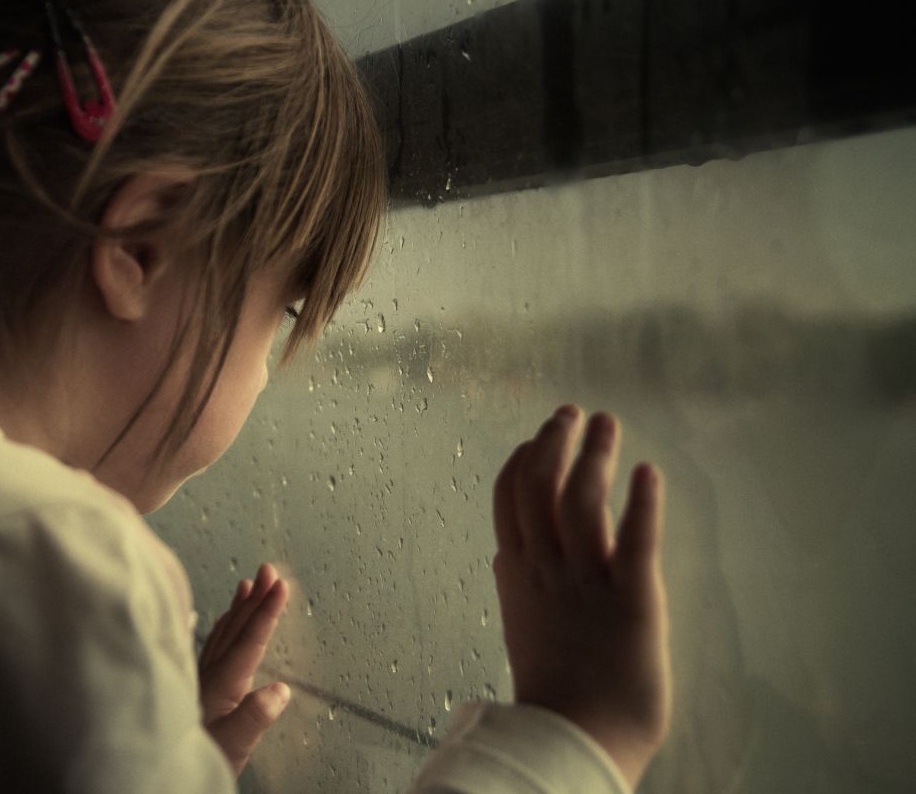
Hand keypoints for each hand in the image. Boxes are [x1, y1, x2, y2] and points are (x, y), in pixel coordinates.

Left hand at [199, 562, 290, 775]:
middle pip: (234, 629)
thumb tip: (279, 690)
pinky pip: (208, 647)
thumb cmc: (193, 766)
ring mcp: (198, 681)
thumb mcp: (232, 748)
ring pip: (220, 634)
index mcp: (220, 687)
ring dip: (237, 608)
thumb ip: (252, 719)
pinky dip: (217, 628)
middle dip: (254, 598)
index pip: (248, 641)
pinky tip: (215, 621)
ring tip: (248, 584)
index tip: (280, 584)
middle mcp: (207, 678)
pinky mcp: (193, 688)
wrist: (156, 777)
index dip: (266, 611)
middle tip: (270, 570)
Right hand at [492, 405, 671, 787]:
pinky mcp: (633, 599)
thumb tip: (503, 554)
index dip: (521, 460)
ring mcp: (587, 581)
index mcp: (518, 574)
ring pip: (582, 501)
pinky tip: (649, 473)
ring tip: (608, 424)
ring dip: (595, 455)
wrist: (577, 739)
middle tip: (572, 413)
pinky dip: (643, 502)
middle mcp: (547, 569)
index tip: (536, 436)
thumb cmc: (554, 690)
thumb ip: (516, 584)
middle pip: (541, 486)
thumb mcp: (521, 625)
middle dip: (554, 441)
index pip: (509, 498)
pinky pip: (637, 540)